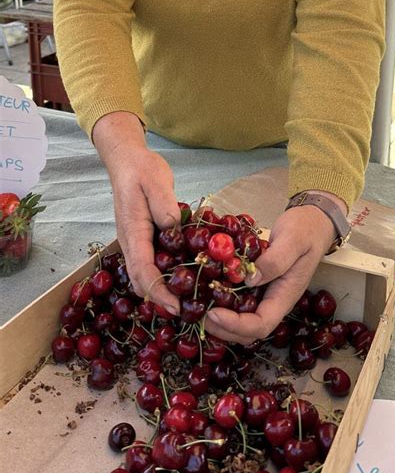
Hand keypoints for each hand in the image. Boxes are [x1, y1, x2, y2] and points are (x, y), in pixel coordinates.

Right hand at [93, 112, 181, 314]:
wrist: (127, 161)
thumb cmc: (142, 169)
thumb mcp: (156, 181)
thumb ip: (164, 205)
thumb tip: (174, 229)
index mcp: (133, 232)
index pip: (143, 270)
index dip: (159, 291)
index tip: (177, 307)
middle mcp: (131, 242)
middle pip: (141, 280)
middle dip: (161, 298)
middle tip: (188, 311)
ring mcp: (135, 242)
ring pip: (145, 275)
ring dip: (162, 290)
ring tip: (189, 300)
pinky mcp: (143, 239)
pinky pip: (151, 263)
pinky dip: (164, 275)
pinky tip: (185, 276)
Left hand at [204, 205, 335, 343]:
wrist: (314, 222)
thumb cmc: (306, 230)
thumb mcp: (293, 240)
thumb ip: (275, 260)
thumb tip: (249, 280)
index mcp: (285, 296)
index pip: (261, 325)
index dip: (236, 325)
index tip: (213, 313)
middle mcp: (274, 301)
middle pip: (248, 331)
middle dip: (223, 329)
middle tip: (198, 314)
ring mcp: (265, 294)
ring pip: (242, 320)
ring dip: (220, 321)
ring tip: (198, 307)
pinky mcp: (257, 285)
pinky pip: (239, 302)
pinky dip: (222, 302)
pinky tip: (206, 290)